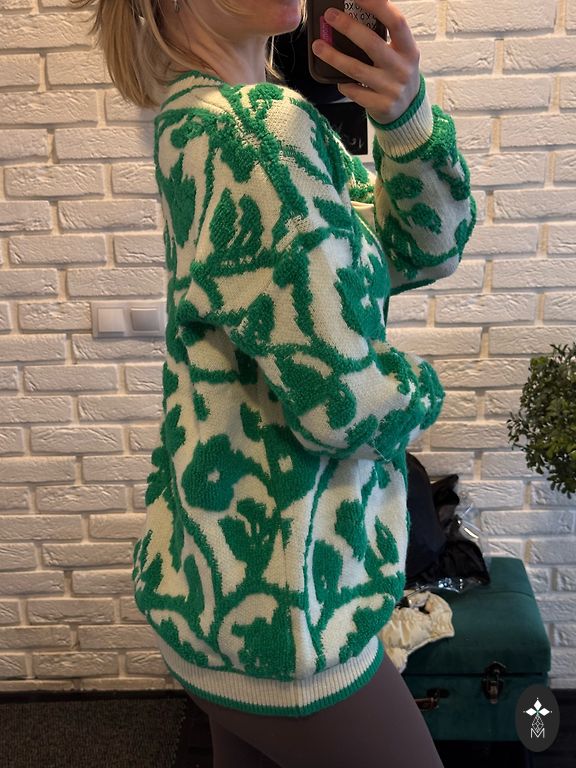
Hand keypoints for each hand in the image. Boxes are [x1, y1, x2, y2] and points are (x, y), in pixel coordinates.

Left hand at [311, 0, 420, 124]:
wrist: (408, 111)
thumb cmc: (397, 74)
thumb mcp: (400, 54)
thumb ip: (383, 38)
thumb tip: (354, 15)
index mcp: (408, 49)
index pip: (396, 22)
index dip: (377, 6)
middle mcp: (402, 68)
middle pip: (371, 44)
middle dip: (348, 27)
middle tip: (330, 16)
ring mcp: (391, 88)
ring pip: (356, 69)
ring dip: (334, 56)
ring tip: (318, 46)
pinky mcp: (381, 105)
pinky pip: (354, 92)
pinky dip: (343, 84)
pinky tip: (338, 79)